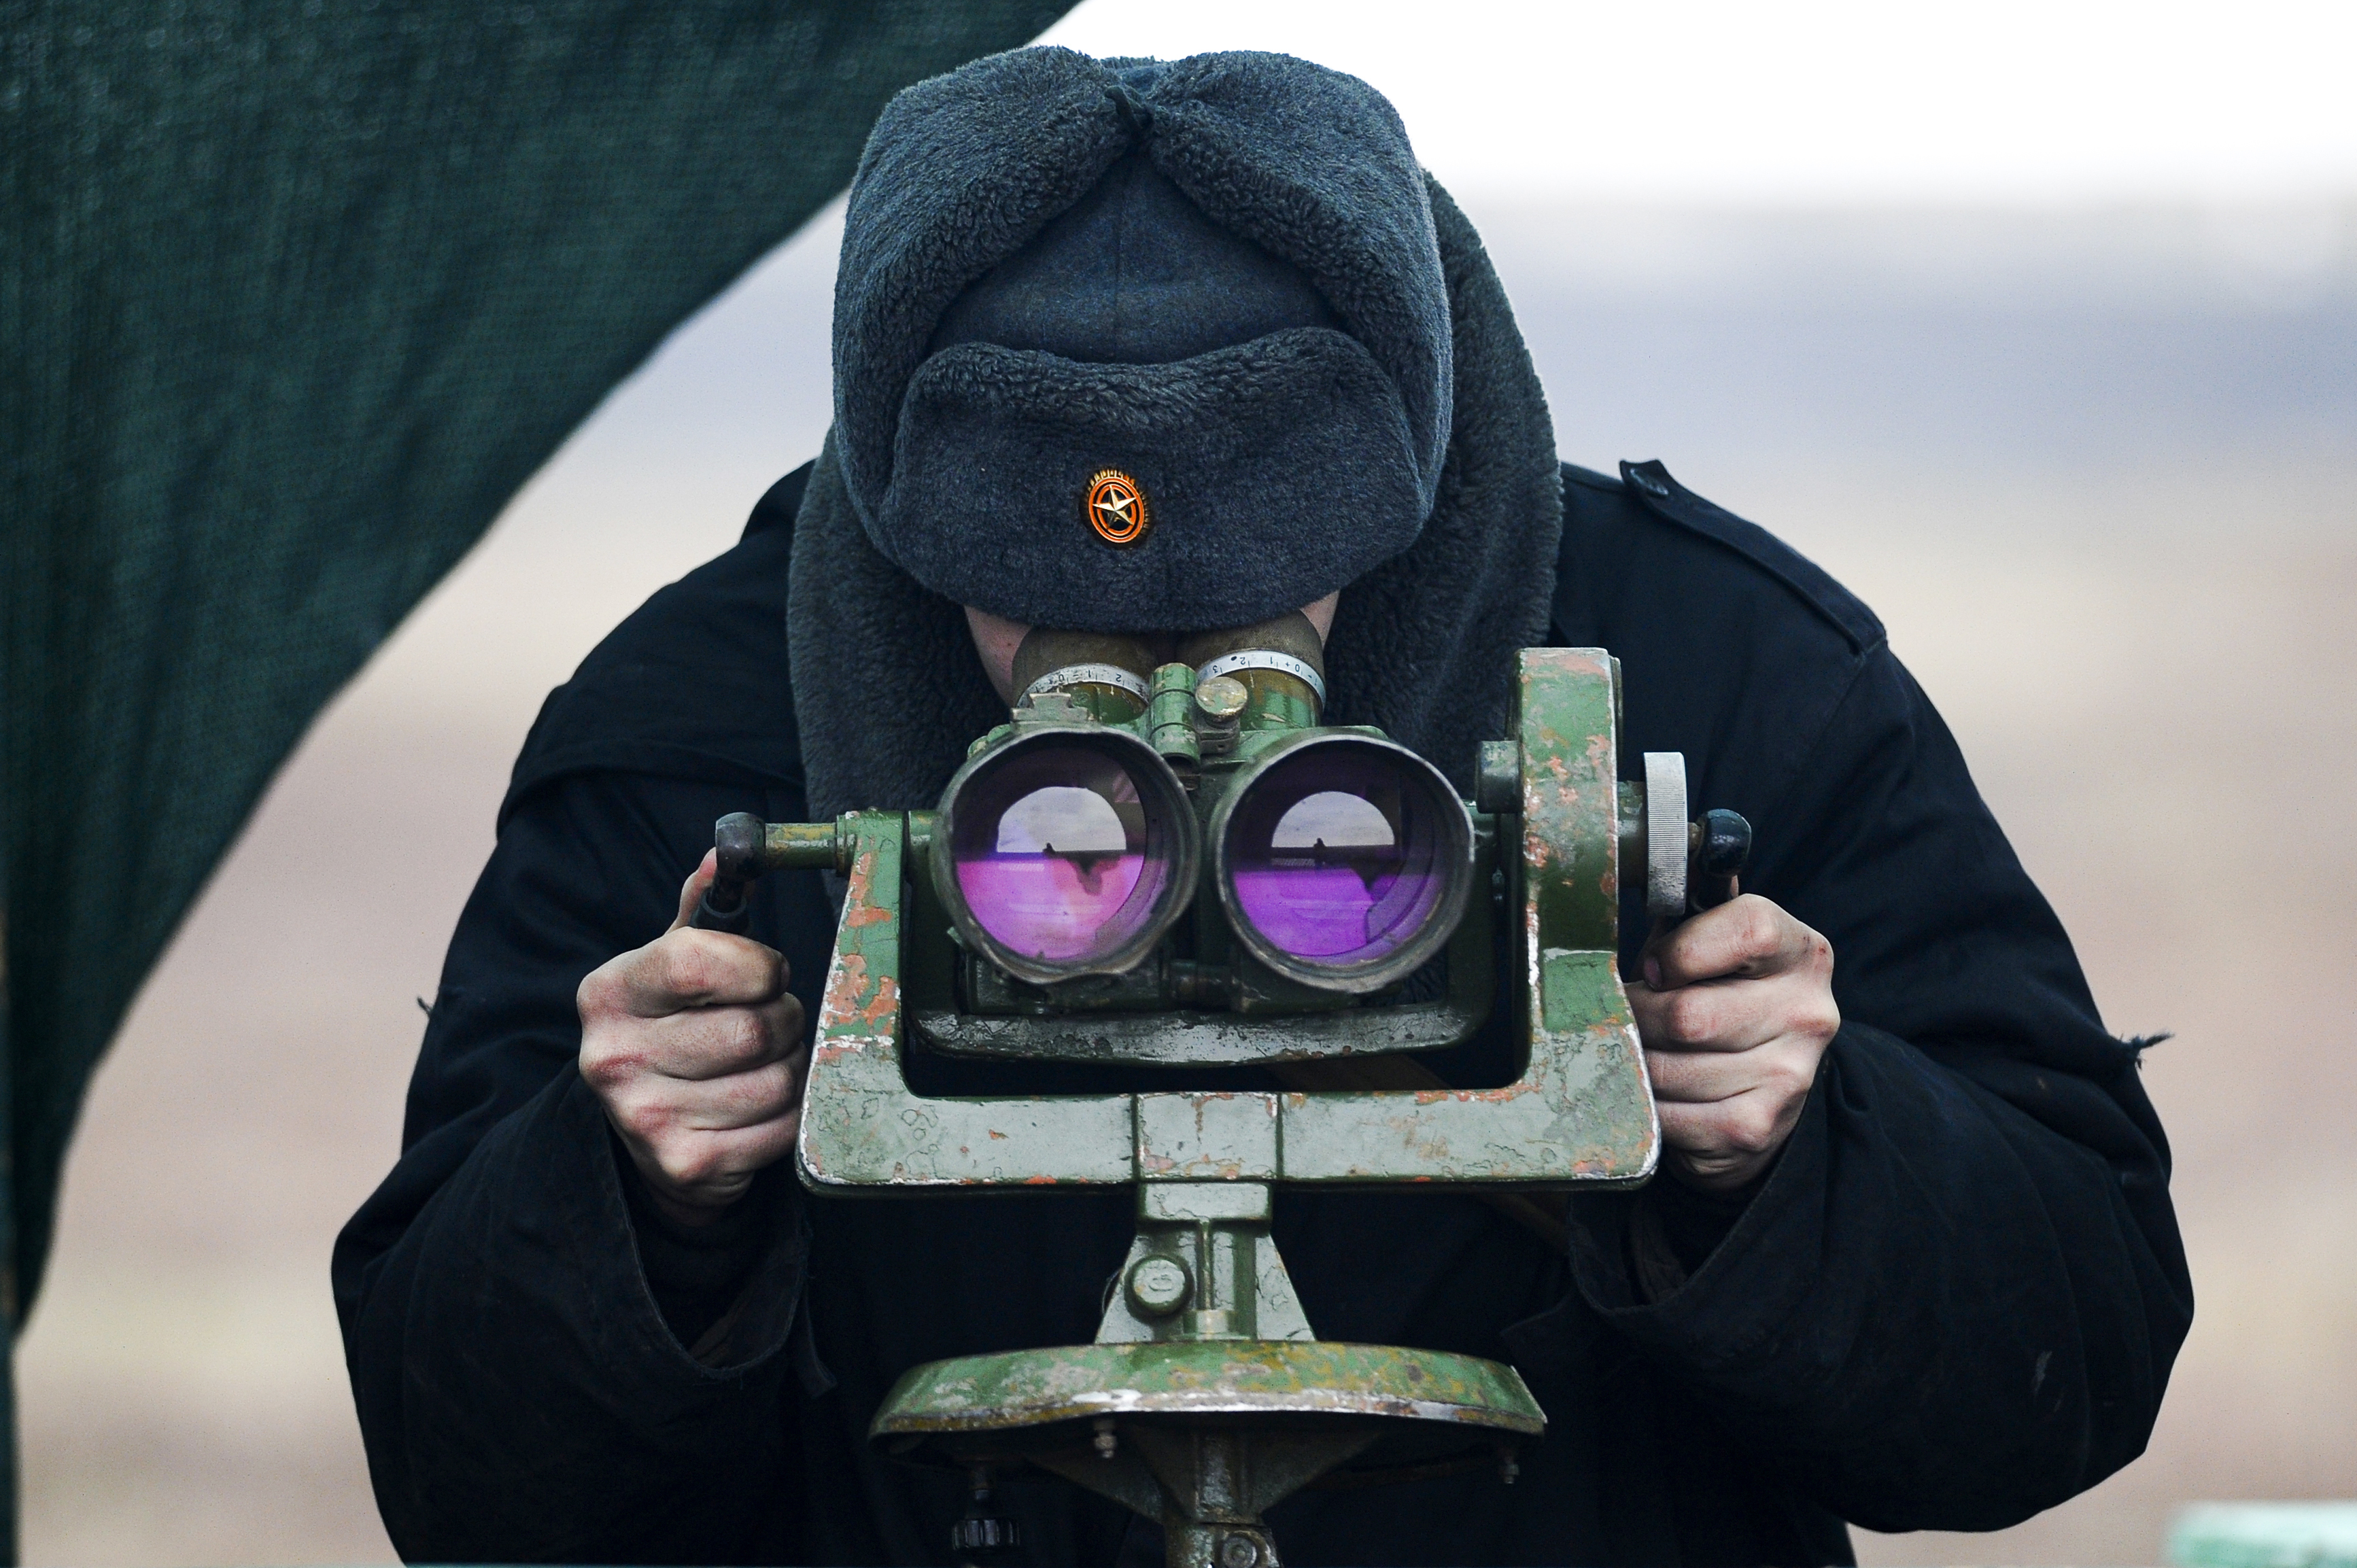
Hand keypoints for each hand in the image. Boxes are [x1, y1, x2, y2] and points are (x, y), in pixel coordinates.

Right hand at [577, 852, 806, 1226]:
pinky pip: (781, 1128)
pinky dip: (789, 1117)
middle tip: (773, 1023)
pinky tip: (759, 1108)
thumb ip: (703, 915)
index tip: (766, 973)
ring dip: (792, 1069)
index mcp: (608, 992)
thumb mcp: (672, 970)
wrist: (645, 1137)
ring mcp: (644, 1117)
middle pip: (753, 1027)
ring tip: (765, 1065)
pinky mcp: (684, 1165)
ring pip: (776, 1079)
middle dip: (786, 1020)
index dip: (757, 965)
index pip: (698, 960)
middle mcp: (613, 1056)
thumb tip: (725, 854)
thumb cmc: (674, 1032)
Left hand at [1627, 894, 1837, 1192]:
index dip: (1683, 947)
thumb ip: (1692, 912)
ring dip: (1635, 1060)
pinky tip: (1652, 1090)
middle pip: (1690, 1014)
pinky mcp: (1756, 1127)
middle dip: (1638, 1016)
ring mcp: (1789, 1076)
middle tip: (1625, 1015)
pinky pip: (1671, 1114)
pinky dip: (1645, 1103)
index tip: (1656, 967)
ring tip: (1636, 1050)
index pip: (1750, 928)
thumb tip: (1647, 861)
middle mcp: (1808, 1013)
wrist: (1762, 1095)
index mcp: (1802, 953)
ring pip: (1671, 1067)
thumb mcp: (1715, 947)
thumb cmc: (1721, 1001)